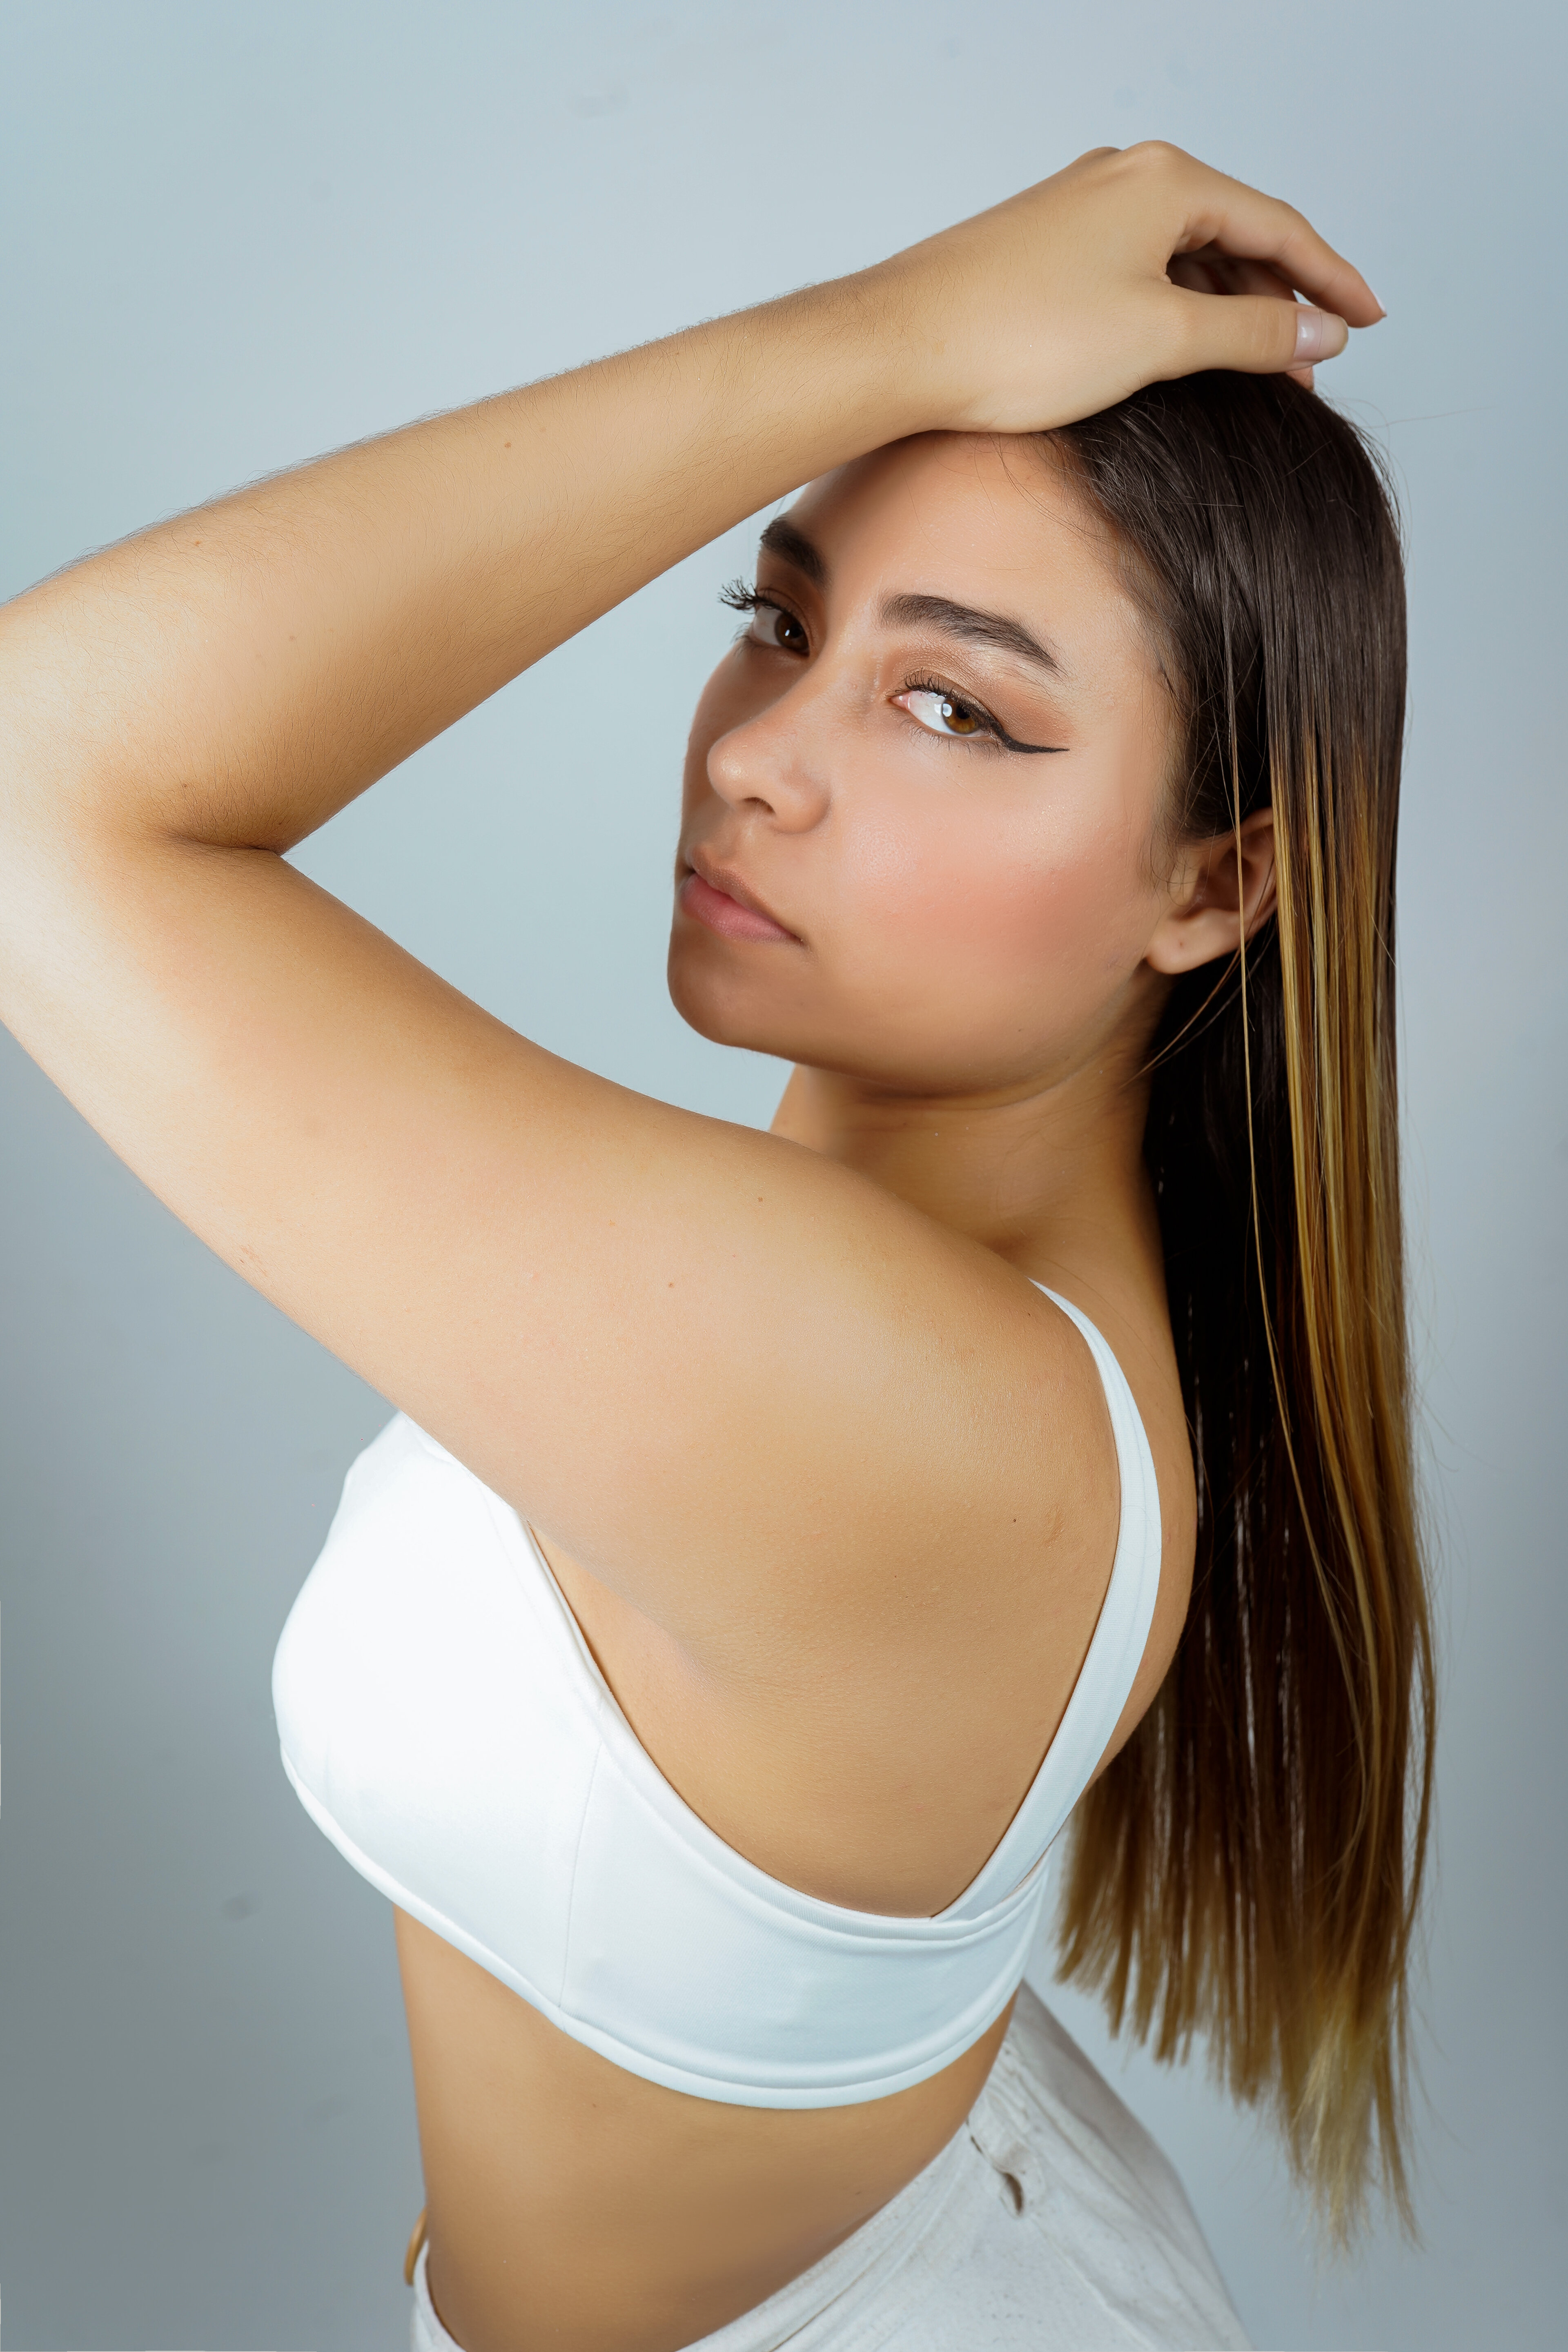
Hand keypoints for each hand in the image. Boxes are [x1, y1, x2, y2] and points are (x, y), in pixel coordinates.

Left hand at [861, 142, 1382, 434]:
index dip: (1332, 279)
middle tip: (1308, 368)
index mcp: (1165, 180)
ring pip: (1184, 256)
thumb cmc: (1018, 337)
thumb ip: (1253, 332)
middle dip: (1279, 302)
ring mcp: (1080, 210)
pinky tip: (1181, 353)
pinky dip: (1175, 309)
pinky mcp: (1044, 249)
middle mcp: (1123, 179)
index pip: (1279, 226)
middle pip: (1233, 235)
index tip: (1368, 318)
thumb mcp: (1163, 338)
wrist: (902, 348)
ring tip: (1254, 372)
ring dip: (1226, 310)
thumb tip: (1319, 333)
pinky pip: (1138, 271)